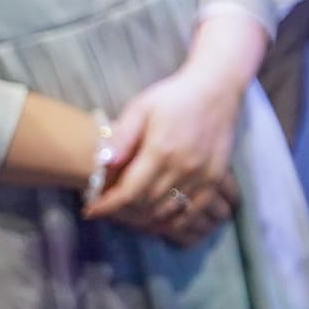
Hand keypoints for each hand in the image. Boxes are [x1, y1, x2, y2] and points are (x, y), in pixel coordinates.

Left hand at [90, 36, 254, 242]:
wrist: (216, 88)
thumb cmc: (174, 96)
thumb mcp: (141, 107)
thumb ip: (122, 136)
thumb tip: (102, 163)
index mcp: (161, 149)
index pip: (129, 191)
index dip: (108, 205)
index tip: (91, 211)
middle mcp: (183, 166)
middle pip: (146, 203)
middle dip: (123, 209)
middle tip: (108, 206)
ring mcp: (202, 174)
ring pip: (168, 209)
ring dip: (145, 215)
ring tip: (129, 212)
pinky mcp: (215, 177)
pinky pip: (194, 209)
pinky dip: (175, 220)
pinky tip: (161, 220)